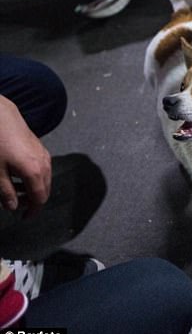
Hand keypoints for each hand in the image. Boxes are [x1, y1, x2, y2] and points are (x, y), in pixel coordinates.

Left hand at [0, 95, 50, 213]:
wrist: (1, 116)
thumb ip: (5, 192)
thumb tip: (13, 206)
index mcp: (34, 172)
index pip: (39, 198)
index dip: (32, 211)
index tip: (24, 218)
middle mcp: (44, 165)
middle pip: (45, 190)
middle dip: (32, 200)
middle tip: (16, 205)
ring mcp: (44, 155)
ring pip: (44, 179)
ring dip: (32, 188)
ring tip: (13, 190)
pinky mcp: (40, 148)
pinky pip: (42, 169)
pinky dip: (33, 177)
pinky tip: (18, 175)